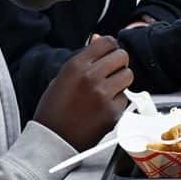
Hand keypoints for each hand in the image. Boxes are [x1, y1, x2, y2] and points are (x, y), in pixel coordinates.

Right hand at [33, 35, 133, 150]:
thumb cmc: (54, 110)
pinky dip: (118, 101)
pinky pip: (125, 98)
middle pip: (122, 57)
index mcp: (76, 66)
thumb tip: (99, 39)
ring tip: (107, 90)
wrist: (52, 140)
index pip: (107, 42)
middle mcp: (91, 77)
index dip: (111, 47)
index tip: (110, 54)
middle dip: (119, 63)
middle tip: (111, 73)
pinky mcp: (113, 112)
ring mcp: (103, 95)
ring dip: (121, 81)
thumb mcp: (61, 78)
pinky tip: (103, 107)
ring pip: (128, 76)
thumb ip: (83, 60)